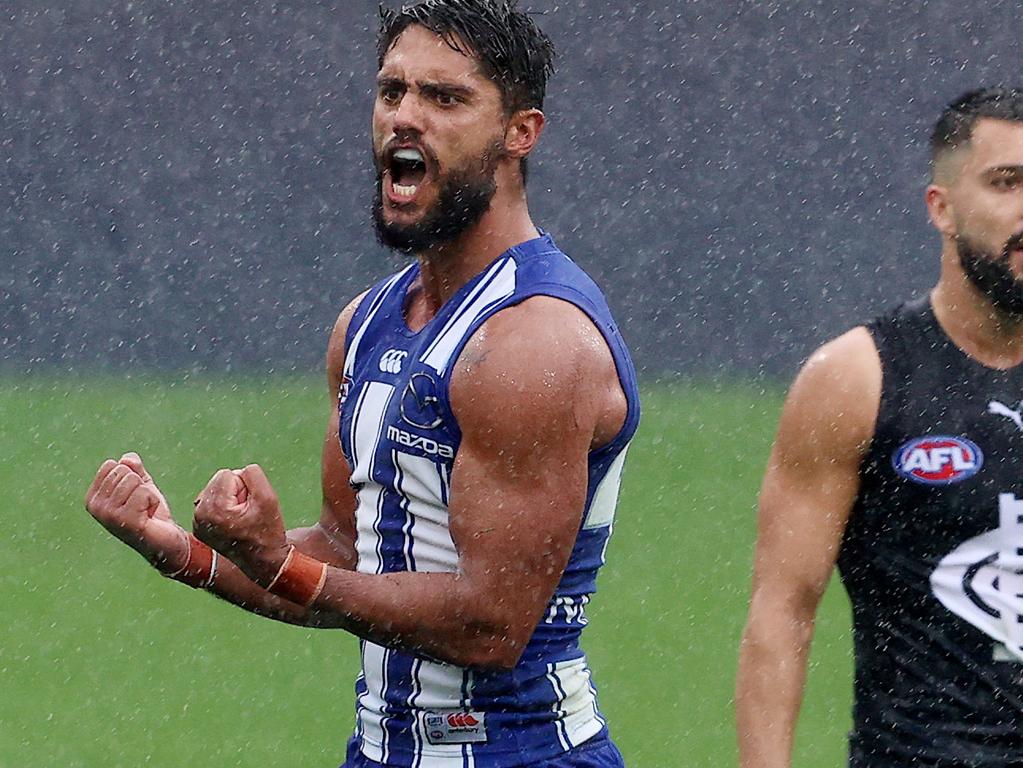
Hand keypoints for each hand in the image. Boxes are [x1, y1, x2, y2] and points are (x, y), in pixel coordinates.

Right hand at [85, 453, 188, 570]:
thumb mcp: (141, 485)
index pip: (112, 465)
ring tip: (145, 511)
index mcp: (93, 498)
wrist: (164, 541)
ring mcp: (109, 515)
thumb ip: (133, 468)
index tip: (133, 495)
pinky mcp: (125, 520)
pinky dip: (153, 501)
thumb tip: (126, 459)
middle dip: (140, 485)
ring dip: (147, 494)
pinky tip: (149, 517)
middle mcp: (96, 507)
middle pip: (123, 471)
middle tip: (141, 505)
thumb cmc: (150, 513)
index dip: (131, 476)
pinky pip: (144, 492)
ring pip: (134, 480)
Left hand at [192, 464, 289, 584]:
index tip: (250, 508)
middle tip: (246, 513)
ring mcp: (197, 523)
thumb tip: (236, 472)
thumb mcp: (268, 497)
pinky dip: (224, 507)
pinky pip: (212, 501)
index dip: (245, 487)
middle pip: (218, 480)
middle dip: (235, 491)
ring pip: (215, 489)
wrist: (262, 560)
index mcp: (215, 509)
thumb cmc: (267, 530)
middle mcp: (200, 515)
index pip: (228, 474)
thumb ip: (253, 474)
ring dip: (230, 499)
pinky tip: (233, 523)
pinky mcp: (199, 527)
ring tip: (240, 518)